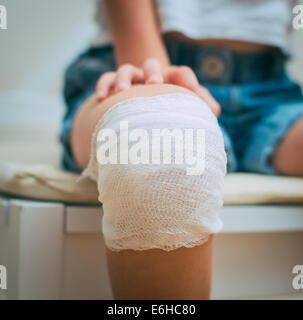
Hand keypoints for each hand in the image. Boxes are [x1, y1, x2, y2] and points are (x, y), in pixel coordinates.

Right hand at [96, 58, 220, 116]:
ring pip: (125, 70)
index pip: (182, 73)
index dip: (188, 80)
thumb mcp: (186, 105)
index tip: (191, 89)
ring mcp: (132, 79)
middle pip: (152, 64)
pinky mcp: (114, 85)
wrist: (146, 102)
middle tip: (154, 84)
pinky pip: (106, 79)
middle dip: (153, 72)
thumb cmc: (169, 106)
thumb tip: (214, 111)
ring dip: (123, 79)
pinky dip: (103, 86)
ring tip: (122, 91)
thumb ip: (202, 106)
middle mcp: (151, 75)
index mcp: (171, 80)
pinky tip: (100, 98)